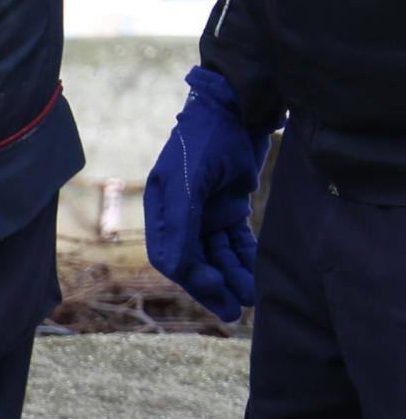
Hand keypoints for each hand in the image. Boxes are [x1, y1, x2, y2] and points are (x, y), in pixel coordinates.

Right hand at [144, 66, 271, 323]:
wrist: (238, 107)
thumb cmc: (207, 138)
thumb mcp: (191, 179)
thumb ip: (181, 223)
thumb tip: (174, 268)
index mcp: (162, 209)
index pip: (170, 255)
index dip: (192, 276)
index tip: (217, 290)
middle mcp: (180, 215)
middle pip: (194, 261)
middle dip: (214, 286)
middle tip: (233, 311)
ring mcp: (205, 213)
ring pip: (218, 255)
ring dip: (233, 275)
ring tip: (251, 298)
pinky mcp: (230, 208)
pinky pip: (237, 241)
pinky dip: (245, 258)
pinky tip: (256, 275)